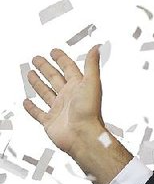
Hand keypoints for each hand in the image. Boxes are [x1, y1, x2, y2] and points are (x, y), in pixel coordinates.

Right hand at [23, 46, 131, 183]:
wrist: (84, 136)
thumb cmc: (90, 111)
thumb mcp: (92, 83)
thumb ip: (92, 65)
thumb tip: (97, 47)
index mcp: (79, 87)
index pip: (69, 69)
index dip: (62, 59)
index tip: (54, 51)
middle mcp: (69, 97)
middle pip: (55, 78)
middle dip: (46, 68)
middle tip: (37, 58)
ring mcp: (59, 110)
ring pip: (46, 93)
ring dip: (38, 83)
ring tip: (30, 73)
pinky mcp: (50, 122)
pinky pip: (38, 113)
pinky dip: (32, 108)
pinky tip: (26, 102)